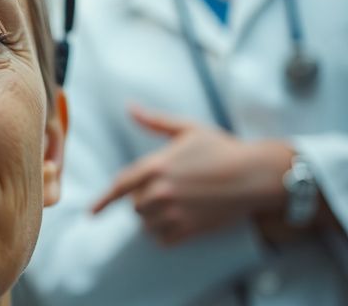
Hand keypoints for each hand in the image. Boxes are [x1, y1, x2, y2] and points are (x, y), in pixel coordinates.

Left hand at [91, 105, 294, 246]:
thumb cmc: (222, 148)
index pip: (120, 186)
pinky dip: (164, 234)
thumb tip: (130, 107)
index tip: (92, 213)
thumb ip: (154, 122)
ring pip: (147, 224)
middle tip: (162, 193)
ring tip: (171, 207)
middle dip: (142, 202)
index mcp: (157, 165)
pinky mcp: (192, 228)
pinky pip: (164, 239)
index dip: (103, 201)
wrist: (255, 174)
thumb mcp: (187, 129)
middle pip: (135, 207)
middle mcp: (162, 190)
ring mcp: (176, 211)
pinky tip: (175, 224)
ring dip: (152, 219)